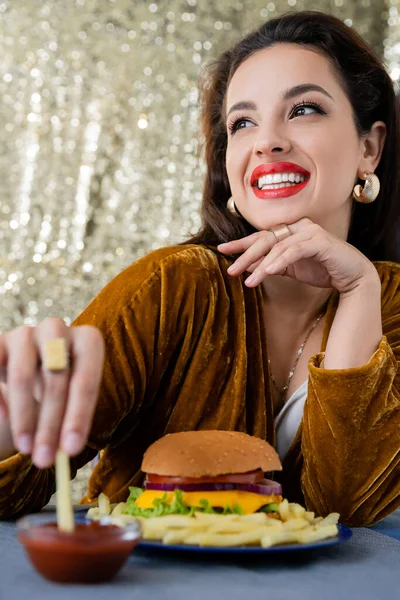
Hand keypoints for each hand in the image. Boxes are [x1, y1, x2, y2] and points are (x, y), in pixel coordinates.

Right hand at [0, 318, 103, 467]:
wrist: (33, 366)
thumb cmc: (62, 388)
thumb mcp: (73, 399)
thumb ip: (72, 421)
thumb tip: (65, 453)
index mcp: (88, 340)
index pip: (86, 379)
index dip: (79, 416)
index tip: (71, 450)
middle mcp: (58, 330)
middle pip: (55, 377)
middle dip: (50, 423)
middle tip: (45, 459)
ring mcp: (26, 333)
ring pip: (23, 375)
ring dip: (24, 417)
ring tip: (27, 449)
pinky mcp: (0, 341)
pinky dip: (0, 399)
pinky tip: (4, 420)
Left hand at [218, 217, 378, 293]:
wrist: (352, 277)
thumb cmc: (323, 270)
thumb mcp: (291, 269)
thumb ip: (272, 264)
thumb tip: (248, 267)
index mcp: (291, 231)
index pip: (261, 237)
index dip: (241, 244)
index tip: (221, 250)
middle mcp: (299, 227)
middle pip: (266, 240)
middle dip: (246, 256)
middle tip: (231, 270)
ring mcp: (310, 232)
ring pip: (278, 247)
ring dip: (262, 265)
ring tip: (249, 281)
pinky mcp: (320, 241)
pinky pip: (295, 250)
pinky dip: (280, 261)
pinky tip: (268, 272)